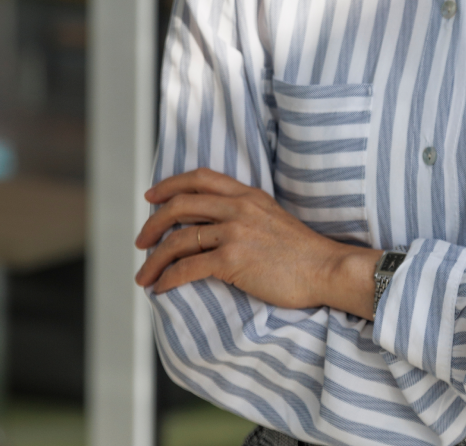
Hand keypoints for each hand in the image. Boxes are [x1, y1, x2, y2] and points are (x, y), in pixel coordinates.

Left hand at [134, 168, 379, 318]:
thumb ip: (245, 213)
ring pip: (178, 239)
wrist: (324, 268)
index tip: (152, 196)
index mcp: (248, 194)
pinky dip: (168, 278)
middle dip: (152, 223)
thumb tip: (213, 226)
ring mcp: (235, 232)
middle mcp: (238, 207)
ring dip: (154, 259)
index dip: (170, 185)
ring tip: (144, 276)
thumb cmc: (300, 252)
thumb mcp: (272, 217)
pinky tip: (161, 288)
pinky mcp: (234, 259)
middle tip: (141, 241)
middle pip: (180, 204)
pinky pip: (188, 267)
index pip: (200, 178)